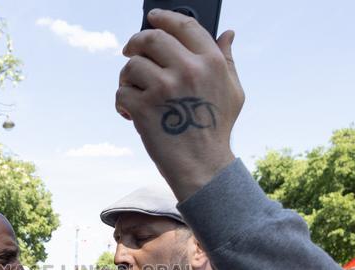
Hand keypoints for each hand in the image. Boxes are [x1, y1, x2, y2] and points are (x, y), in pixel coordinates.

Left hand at [116, 10, 243, 199]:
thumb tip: (228, 33)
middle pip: (151, 38)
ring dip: (127, 78)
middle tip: (129, 51)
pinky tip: (131, 113)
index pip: (184, 26)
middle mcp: (188, 70)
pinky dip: (122, 102)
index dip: (165, 17)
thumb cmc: (216, 130)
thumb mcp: (232, 92)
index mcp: (211, 62)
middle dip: (135, 42)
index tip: (152, 17)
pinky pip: (121, 92)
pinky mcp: (144, 108)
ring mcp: (164, 89)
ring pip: (132, 65)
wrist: (202, 167)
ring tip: (135, 93)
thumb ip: (227, 60)